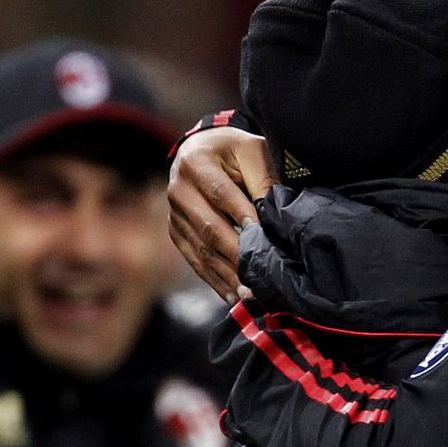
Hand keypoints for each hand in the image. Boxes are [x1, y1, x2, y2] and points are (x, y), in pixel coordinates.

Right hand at [168, 126, 277, 303]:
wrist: (201, 150)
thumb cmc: (234, 151)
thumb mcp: (252, 151)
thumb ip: (263, 179)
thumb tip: (274, 217)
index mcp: (196, 163)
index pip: (221, 194)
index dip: (242, 216)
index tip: (262, 236)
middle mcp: (178, 189)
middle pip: (209, 228)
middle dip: (236, 255)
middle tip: (260, 276)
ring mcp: (173, 214)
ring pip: (202, 249)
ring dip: (227, 274)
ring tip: (251, 294)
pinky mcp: (175, 232)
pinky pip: (195, 260)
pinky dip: (215, 280)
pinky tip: (234, 296)